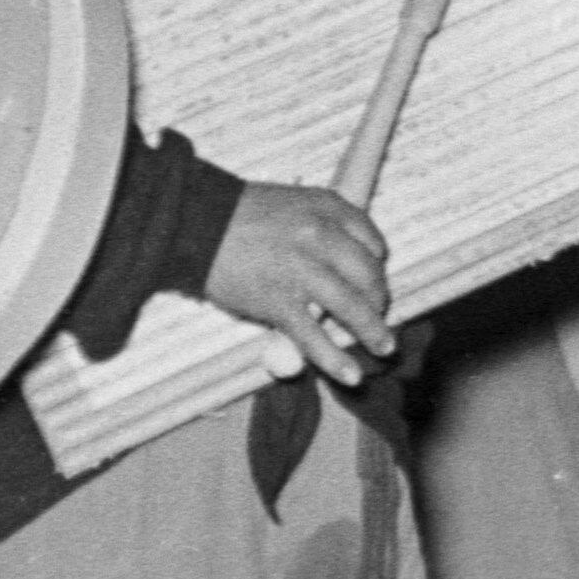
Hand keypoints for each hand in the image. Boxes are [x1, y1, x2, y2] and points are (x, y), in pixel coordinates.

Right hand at [206, 183, 394, 388]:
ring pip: (353, 308)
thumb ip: (321, 226)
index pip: (372, 241)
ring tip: (384, 349)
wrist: (194, 223)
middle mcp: (322, 236)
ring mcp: (302, 270)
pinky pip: (315, 336)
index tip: (373, 278)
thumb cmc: (237, 214)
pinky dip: (335, 360)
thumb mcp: (291, 203)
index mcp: (327, 207)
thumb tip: (345, 263)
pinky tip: (350, 375)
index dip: (377, 264)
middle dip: (379, 300)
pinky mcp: (279, 302)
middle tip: (378, 315)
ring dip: (373, 332)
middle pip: (369, 275)